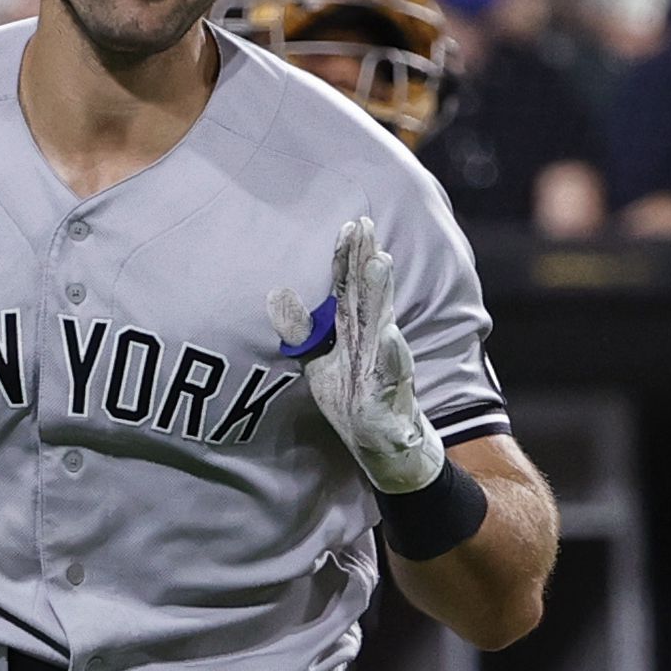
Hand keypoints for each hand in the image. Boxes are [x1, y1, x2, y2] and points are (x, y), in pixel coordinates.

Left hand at [265, 214, 443, 496]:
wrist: (390, 446)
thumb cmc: (354, 401)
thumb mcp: (319, 366)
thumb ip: (304, 333)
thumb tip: (278, 297)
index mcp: (354, 334)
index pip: (348, 290)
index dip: (347, 259)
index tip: (349, 224)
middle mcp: (371, 344)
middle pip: (366, 297)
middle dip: (364, 261)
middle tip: (365, 225)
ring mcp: (384, 368)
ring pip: (381, 327)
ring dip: (381, 296)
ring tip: (380, 264)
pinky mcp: (391, 397)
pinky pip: (391, 375)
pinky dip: (392, 355)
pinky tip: (391, 335)